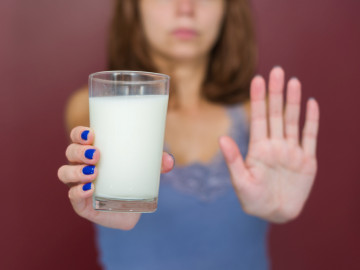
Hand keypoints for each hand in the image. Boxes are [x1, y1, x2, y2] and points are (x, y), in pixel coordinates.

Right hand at [58, 126, 174, 228]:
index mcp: (93, 152)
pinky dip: (78, 192)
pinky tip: (89, 189)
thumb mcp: (146, 168)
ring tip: (93, 173)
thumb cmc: (133, 180)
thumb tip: (169, 161)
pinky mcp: (81, 204)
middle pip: (70, 153)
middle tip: (97, 155)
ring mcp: (78, 185)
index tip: (92, 134)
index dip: (79, 134)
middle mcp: (81, 166)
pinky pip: (72, 196)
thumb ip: (157, 163)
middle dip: (79, 151)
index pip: (78, 138)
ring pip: (65, 173)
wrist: (131, 209)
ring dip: (76, 171)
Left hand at [219, 67, 319, 222]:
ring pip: (292, 121)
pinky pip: (310, 137)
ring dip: (294, 102)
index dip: (258, 99)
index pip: (258, 118)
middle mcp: (275, 145)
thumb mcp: (241, 181)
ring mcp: (291, 151)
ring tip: (293, 81)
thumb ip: (233, 160)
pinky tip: (311, 104)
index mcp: (258, 148)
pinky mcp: (307, 161)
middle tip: (277, 71)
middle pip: (276, 114)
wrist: (275, 214)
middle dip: (276, 93)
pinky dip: (311, 121)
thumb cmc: (254, 200)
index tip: (257, 79)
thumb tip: (221, 138)